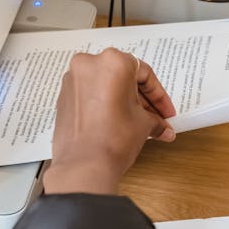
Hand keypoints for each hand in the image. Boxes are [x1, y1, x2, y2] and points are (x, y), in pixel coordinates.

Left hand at [43, 48, 175, 195]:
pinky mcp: (63, 96)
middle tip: (155, 116)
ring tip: (137, 122)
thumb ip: (155, 120)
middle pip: (124, 77)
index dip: (159, 96)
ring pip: (105, 85)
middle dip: (142, 99)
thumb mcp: (143, 125)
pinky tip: (116, 121)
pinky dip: (105, 105)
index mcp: (113, 62)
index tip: (165, 110)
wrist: (84, 166)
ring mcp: (73, 80)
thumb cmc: (110, 141)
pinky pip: (90, 95)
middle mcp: (89, 64)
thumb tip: (159, 124)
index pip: (145, 74)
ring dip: (123, 102)